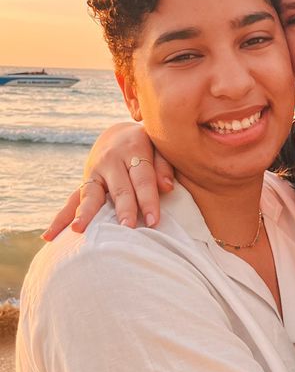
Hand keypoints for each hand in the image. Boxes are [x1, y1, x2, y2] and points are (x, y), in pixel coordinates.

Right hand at [43, 123, 173, 239]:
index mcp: (133, 149)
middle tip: (127, 228)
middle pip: (119, 188)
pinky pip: (71, 201)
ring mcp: (94, 172)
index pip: (143, 178)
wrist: (118, 134)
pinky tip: (50, 236)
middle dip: (123, 209)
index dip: (148, 200)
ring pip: (90, 195)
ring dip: (85, 213)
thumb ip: (164, 166)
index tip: (153, 221)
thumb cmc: (148, 146)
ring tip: (79, 230)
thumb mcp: (159, 146)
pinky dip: (61, 218)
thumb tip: (167, 187)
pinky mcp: (85, 182)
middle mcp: (111, 160)